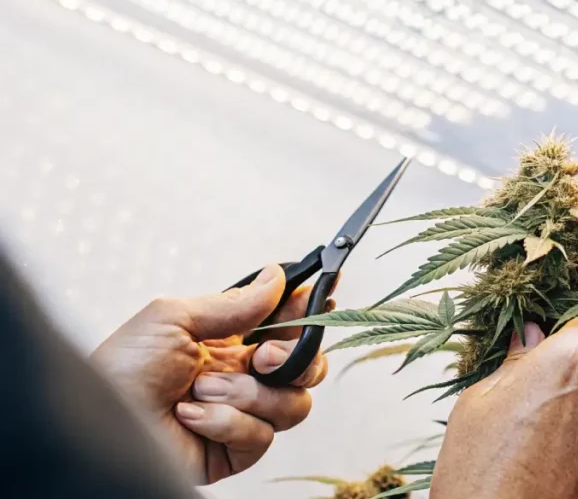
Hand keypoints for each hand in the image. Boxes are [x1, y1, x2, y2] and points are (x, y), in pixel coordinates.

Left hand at [91, 265, 330, 484]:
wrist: (100, 424)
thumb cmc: (123, 369)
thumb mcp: (174, 318)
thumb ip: (233, 303)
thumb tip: (275, 277)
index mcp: (231, 343)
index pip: (285, 325)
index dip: (308, 311)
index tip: (327, 291)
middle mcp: (243, 379)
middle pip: (307, 368)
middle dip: (295, 358)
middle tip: (261, 356)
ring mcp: (243, 416)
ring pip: (293, 404)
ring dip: (247, 395)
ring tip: (202, 391)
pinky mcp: (235, 451)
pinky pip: (262, 435)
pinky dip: (226, 423)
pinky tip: (191, 416)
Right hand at [431, 315, 577, 498]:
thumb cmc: (478, 474)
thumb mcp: (478, 404)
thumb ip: (516, 362)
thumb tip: (530, 334)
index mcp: (573, 361)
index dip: (567, 331)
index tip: (550, 343)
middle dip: (569, 383)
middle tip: (529, 412)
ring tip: (539, 454)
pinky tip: (557, 478)